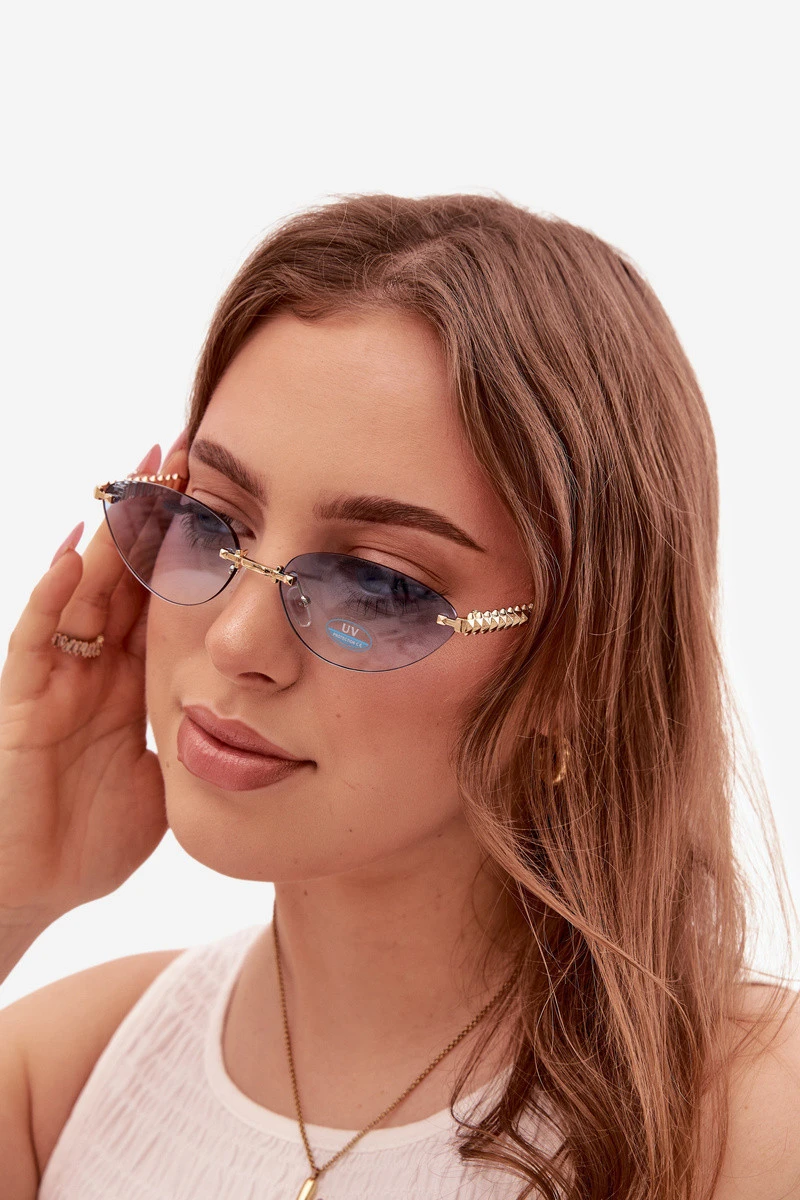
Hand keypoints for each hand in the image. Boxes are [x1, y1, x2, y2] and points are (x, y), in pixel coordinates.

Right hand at [0, 431, 188, 921]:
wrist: (28, 888)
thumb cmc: (91, 838)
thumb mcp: (164, 777)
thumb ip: (195, 734)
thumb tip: (254, 713)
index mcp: (131, 679)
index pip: (163, 596)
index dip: (188, 547)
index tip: (222, 493)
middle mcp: (95, 666)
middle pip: (126, 575)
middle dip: (152, 516)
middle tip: (183, 452)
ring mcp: (57, 678)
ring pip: (85, 590)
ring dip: (112, 534)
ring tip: (137, 478)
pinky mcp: (22, 702)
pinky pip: (36, 639)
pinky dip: (53, 596)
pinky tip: (76, 553)